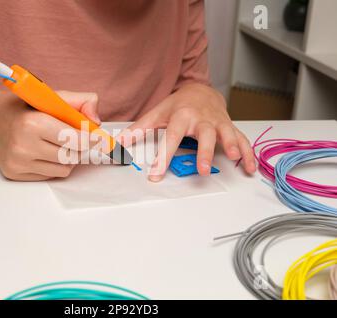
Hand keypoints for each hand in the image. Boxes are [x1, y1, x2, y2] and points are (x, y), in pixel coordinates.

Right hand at [0, 90, 99, 180]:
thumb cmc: (24, 108)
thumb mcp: (51, 96)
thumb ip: (80, 102)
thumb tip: (96, 121)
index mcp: (33, 123)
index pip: (75, 140)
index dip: (90, 138)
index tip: (97, 137)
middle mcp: (23, 145)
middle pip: (72, 156)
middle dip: (80, 148)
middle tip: (77, 138)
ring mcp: (17, 162)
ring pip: (64, 169)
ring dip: (69, 158)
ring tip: (59, 144)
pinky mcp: (14, 174)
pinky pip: (50, 175)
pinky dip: (55, 165)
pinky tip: (45, 152)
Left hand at [120, 83, 255, 181]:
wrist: (200, 91)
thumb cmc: (177, 105)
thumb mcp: (157, 113)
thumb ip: (139, 129)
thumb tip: (119, 144)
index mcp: (182, 116)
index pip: (171, 137)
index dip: (163, 156)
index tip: (156, 174)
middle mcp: (202, 119)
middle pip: (205, 134)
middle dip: (205, 151)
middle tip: (203, 170)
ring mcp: (218, 123)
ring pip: (228, 134)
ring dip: (233, 146)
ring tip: (237, 160)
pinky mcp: (229, 127)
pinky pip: (242, 139)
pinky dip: (248, 153)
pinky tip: (250, 168)